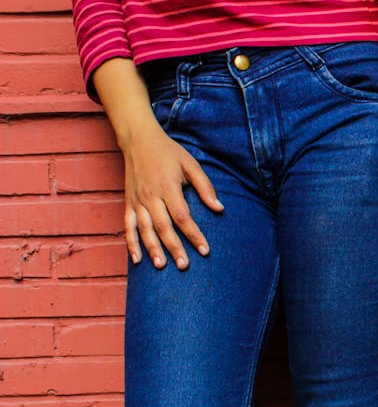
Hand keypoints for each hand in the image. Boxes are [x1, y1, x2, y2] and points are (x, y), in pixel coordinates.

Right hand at [122, 122, 222, 269]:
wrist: (138, 140)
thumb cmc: (169, 152)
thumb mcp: (191, 164)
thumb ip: (205, 187)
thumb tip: (219, 209)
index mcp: (168, 187)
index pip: (183, 216)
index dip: (194, 234)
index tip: (205, 250)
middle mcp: (150, 196)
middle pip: (163, 227)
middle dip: (174, 247)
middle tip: (184, 266)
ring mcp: (137, 200)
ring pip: (144, 229)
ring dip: (152, 249)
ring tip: (162, 266)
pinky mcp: (128, 202)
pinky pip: (128, 226)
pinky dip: (131, 243)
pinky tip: (136, 260)